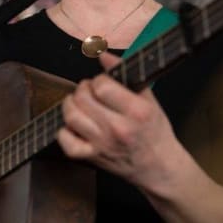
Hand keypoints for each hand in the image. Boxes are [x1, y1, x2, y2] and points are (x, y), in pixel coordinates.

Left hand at [58, 52, 180, 187]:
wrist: (158, 166)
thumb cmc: (155, 132)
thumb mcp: (149, 99)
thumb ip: (125, 75)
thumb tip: (103, 55)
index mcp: (136, 111)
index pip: (102, 86)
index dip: (98, 80)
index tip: (103, 83)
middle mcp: (118, 128)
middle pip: (83, 98)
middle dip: (84, 89)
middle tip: (90, 90)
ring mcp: (103, 144)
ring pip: (72, 116)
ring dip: (71, 104)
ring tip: (79, 103)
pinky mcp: (92, 157)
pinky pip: (65, 141)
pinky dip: (64, 130)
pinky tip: (75, 125)